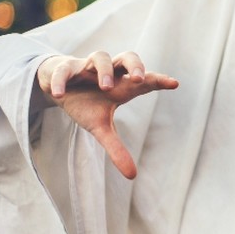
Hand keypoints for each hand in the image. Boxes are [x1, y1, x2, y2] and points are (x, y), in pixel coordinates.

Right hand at [36, 51, 178, 178]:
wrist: (59, 88)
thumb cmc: (88, 104)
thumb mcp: (101, 128)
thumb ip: (116, 148)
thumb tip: (132, 176)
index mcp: (122, 85)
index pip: (145, 79)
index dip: (159, 80)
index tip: (174, 84)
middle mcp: (108, 72)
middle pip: (127, 57)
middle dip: (135, 65)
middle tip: (139, 79)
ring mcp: (86, 68)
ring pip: (100, 57)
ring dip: (104, 70)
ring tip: (105, 87)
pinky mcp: (63, 70)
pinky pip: (63, 71)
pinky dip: (61, 81)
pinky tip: (60, 96)